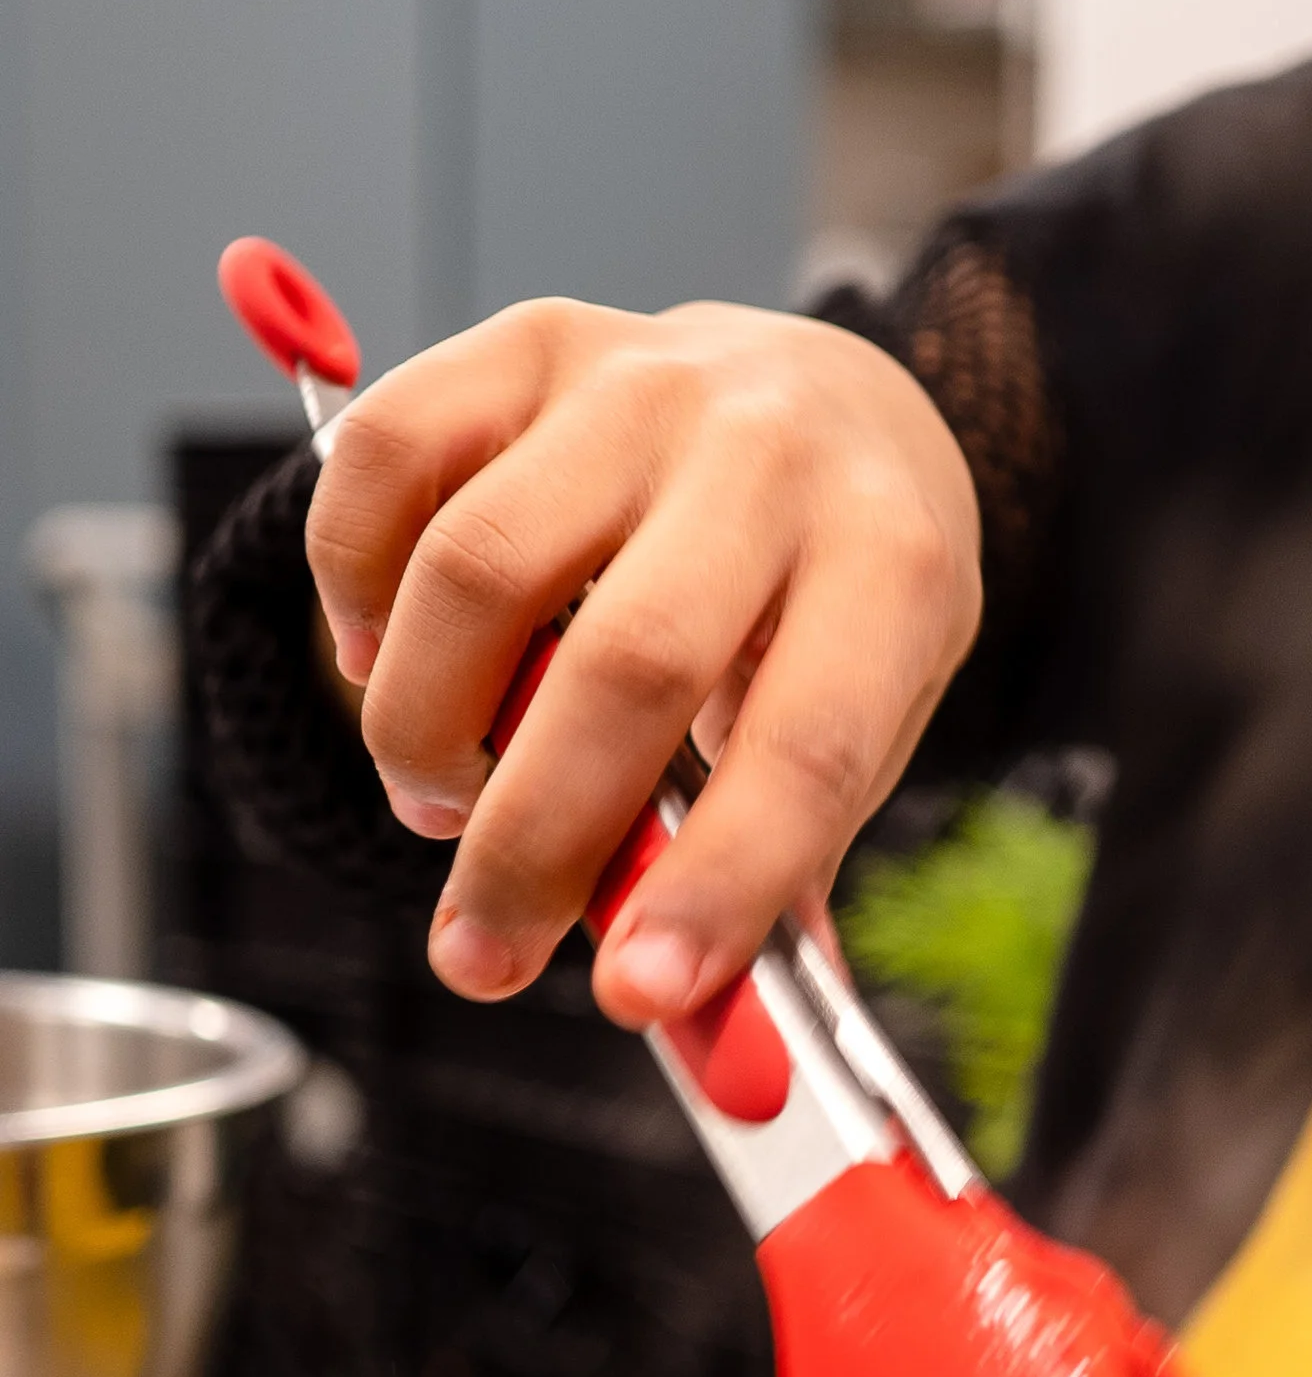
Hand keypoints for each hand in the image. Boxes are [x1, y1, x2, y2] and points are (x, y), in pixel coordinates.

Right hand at [304, 297, 980, 1026]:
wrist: (840, 400)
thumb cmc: (842, 592)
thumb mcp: (867, 714)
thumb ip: (785, 861)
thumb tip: (715, 1033)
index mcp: (892, 563)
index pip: (807, 746)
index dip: (717, 887)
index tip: (637, 999)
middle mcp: (770, 453)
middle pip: (627, 664)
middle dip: (533, 844)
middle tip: (482, 955)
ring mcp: (643, 383)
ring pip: (478, 566)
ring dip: (425, 722)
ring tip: (441, 795)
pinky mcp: (531, 343)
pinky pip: (387, 457)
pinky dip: (353, 584)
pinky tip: (386, 656)